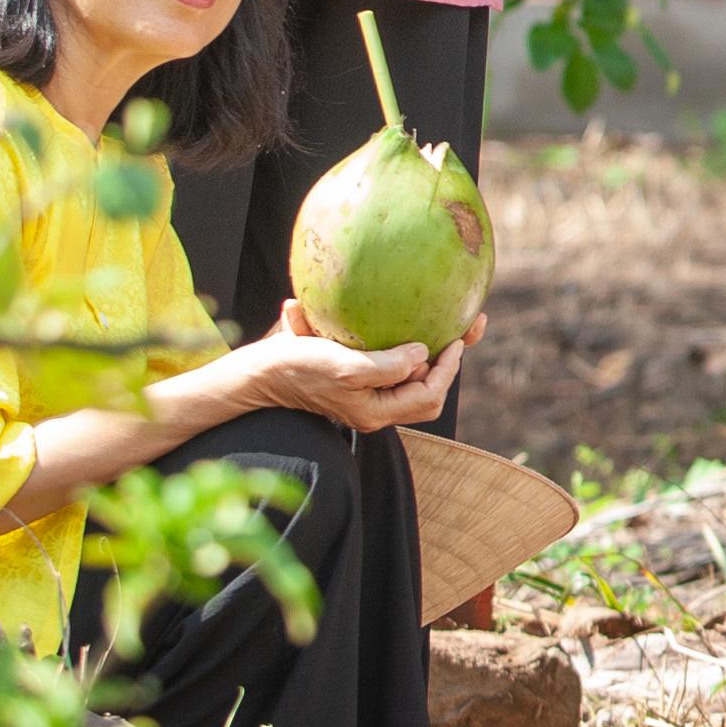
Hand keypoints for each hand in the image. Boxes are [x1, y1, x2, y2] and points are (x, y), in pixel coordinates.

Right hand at [234, 301, 473, 435]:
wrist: (259, 371)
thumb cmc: (300, 368)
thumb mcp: (346, 367)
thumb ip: (388, 366)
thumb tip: (422, 353)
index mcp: (376, 411)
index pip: (429, 396)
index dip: (449, 369)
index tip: (457, 339)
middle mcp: (374, 404)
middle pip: (427, 389)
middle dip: (449, 362)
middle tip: (466, 328)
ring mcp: (364, 390)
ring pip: (411, 375)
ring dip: (431, 352)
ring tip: (450, 322)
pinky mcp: (353, 372)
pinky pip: (390, 361)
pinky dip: (405, 344)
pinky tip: (413, 316)